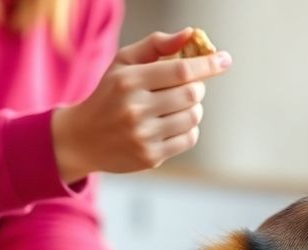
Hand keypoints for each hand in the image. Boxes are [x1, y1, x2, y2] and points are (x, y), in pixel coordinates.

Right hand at [52, 29, 231, 183]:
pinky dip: (188, 128)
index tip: (225, 59)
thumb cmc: (109, 94)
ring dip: (193, 108)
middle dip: (197, 87)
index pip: (180, 70)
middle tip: (188, 86)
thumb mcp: (123, 63)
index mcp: (129, 81)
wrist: (82, 138)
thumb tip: (190, 35)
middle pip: (192, 94)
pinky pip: (189, 138)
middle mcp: (135, 109)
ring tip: (176, 106)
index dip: (207, 64)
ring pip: (193, 117)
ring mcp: (144, 135)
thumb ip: (155, 45)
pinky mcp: (150, 157)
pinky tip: (172, 124)